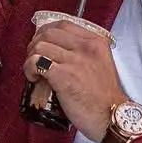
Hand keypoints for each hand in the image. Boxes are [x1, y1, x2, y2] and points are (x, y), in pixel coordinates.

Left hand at [23, 21, 124, 142]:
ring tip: (35, 72)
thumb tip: (60, 51)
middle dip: (35, 44)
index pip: (63, 24)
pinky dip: (29, 68)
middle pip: (48, 32)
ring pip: (39, 46)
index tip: (42, 44)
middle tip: (35, 59)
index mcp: (96, 42)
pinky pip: (36, 62)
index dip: (46, 32)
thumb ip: (85, 54)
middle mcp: (86, 47)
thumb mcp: (102, 64)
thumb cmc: (104, 98)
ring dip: (30, 58)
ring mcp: (75, 61)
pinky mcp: (64, 76)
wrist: (112, 118)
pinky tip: (33, 78)